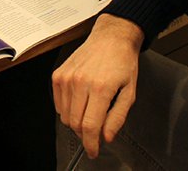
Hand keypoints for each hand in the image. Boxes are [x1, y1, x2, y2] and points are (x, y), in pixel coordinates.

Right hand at [52, 15, 144, 158]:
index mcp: (101, 88)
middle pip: (75, 123)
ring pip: (64, 115)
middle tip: (95, 132)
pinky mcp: (59, 75)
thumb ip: (117, 117)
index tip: (93, 150)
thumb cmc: (122, 62)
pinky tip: (80, 102)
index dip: (91, 144)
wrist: (111, 38)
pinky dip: (67, 109)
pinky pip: (58, 103)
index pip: (89, 126)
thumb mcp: (129, 92)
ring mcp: (67, 78)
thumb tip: (106, 136)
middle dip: (84, 134)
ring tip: (89, 112)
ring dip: (76, 121)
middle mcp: (81, 82)